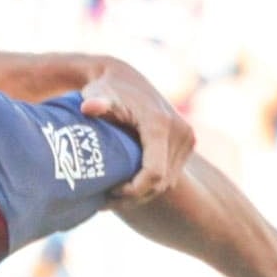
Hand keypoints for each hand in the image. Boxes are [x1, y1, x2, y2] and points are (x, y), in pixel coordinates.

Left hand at [78, 59, 194, 204]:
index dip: (132, 191)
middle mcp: (180, 131)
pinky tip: (128, 183)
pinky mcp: (187, 142)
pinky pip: (171, 174)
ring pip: (168, 181)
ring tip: (114, 193)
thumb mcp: (98, 95)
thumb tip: (89, 107)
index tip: (110, 192)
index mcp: (161, 124)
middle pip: (161, 182)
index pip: (154, 174)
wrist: (122, 77)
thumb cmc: (105, 89)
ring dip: (143, 192)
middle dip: (135, 195)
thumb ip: (97, 103)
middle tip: (107, 199)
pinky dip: (151, 182)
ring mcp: (187, 137)